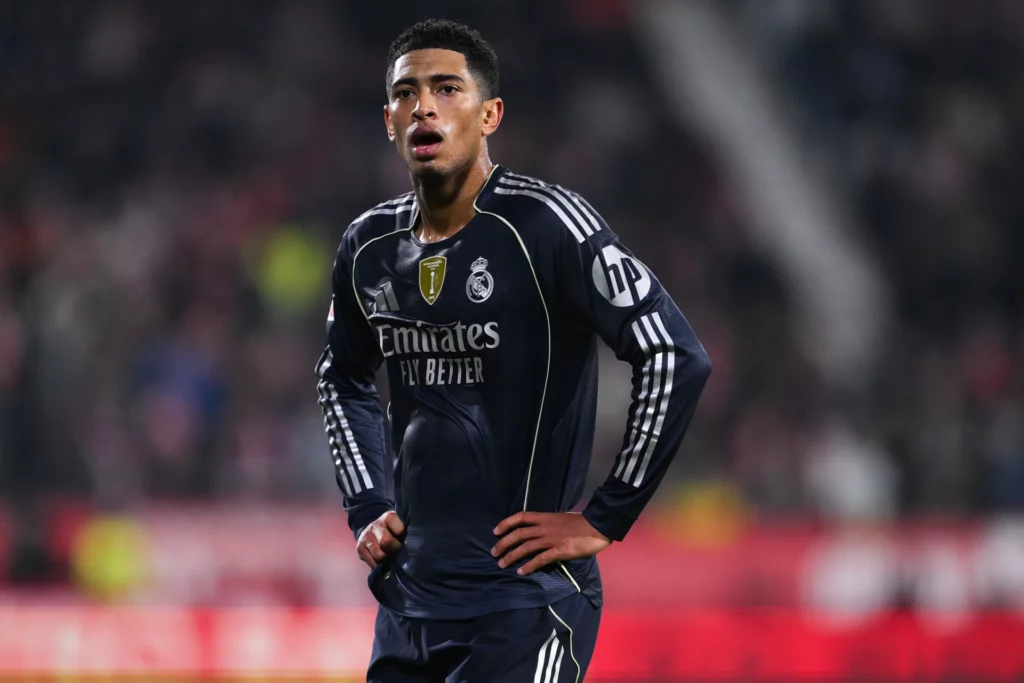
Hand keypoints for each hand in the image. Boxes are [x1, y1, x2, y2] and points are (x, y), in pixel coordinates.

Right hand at [357, 510, 404, 568]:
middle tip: (397, 549)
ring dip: (386, 558)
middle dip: (394, 549)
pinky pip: (372, 562)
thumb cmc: (393, 530)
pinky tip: (381, 558)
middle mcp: (375, 525)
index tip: (403, 537)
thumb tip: (411, 548)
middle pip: (386, 542)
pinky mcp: (359, 547)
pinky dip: (379, 564)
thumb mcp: (401, 526)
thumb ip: (405, 533)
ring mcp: (365, 536)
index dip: (401, 536)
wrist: (374, 530)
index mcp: (388, 517)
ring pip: (379, 555)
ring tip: (389, 554)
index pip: (398, 529)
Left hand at [491, 511, 610, 575]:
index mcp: (545, 517)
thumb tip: (537, 532)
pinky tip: (521, 572)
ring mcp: (552, 539)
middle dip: (504, 543)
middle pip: (519, 534)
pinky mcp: (560, 551)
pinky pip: (541, 559)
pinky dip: (529, 565)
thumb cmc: (581, 522)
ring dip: (512, 556)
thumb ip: (548, 524)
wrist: (598, 526)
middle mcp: (545, 527)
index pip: (521, 517)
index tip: (495, 531)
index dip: (506, 523)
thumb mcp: (560, 519)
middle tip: (494, 552)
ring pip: (526, 547)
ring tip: (502, 564)